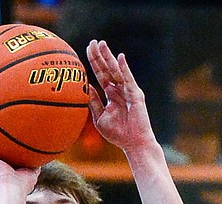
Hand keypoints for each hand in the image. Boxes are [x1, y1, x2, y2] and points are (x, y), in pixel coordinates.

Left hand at [85, 39, 156, 154]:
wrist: (133, 144)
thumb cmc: (118, 134)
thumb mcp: (100, 118)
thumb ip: (93, 102)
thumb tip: (85, 87)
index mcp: (111, 94)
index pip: (101, 74)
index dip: (94, 62)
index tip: (87, 49)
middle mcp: (119, 90)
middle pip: (107, 69)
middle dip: (100, 55)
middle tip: (93, 42)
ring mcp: (128, 91)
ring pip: (116, 71)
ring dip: (109, 57)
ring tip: (102, 45)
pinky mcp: (135, 95)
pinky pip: (128, 79)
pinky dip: (124, 68)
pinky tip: (119, 57)